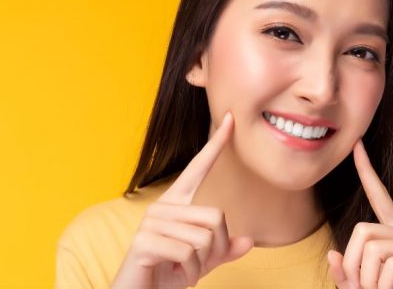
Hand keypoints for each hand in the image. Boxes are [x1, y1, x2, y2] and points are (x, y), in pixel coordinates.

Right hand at [112, 112, 253, 288]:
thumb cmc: (167, 274)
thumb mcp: (202, 262)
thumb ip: (223, 250)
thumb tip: (248, 242)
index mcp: (176, 204)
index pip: (198, 167)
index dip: (216, 144)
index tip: (230, 119)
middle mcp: (162, 206)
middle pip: (216, 217)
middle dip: (216, 250)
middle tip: (197, 265)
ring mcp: (150, 222)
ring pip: (204, 239)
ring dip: (201, 265)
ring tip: (183, 271)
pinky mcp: (144, 241)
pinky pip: (187, 253)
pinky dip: (189, 272)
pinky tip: (175, 275)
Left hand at [327, 140, 392, 288]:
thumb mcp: (361, 286)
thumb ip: (345, 273)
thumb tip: (332, 255)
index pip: (380, 197)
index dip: (367, 172)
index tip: (356, 145)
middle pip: (363, 231)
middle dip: (353, 264)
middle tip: (363, 288)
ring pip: (374, 250)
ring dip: (368, 280)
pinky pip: (391, 266)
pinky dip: (383, 287)